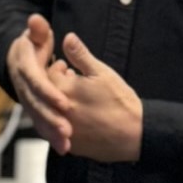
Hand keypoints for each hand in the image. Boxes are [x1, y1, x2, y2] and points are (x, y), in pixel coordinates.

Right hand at [6, 14, 71, 154]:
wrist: (17, 60)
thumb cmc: (33, 46)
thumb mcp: (36, 36)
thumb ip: (38, 30)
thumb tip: (36, 20)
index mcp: (25, 69)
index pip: (36, 83)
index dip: (49, 94)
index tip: (64, 103)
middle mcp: (24, 88)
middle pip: (37, 106)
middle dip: (52, 120)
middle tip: (68, 131)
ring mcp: (27, 101)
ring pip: (38, 119)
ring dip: (52, 133)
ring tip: (67, 145)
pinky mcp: (34, 110)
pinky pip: (42, 125)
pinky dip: (52, 136)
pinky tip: (65, 148)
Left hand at [55, 32, 142, 162]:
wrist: (136, 134)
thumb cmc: (120, 100)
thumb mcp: (102, 72)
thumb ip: (80, 55)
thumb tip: (67, 37)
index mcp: (64, 91)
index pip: (47, 74)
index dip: (58, 69)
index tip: (67, 68)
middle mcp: (57, 112)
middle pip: (46, 95)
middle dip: (57, 86)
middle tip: (73, 81)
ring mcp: (63, 131)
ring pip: (51, 114)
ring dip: (59, 105)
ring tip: (79, 99)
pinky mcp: (71, 146)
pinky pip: (60, 132)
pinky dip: (65, 123)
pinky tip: (81, 117)